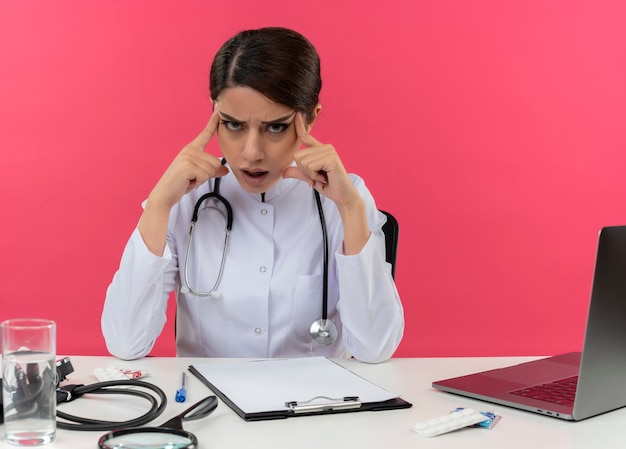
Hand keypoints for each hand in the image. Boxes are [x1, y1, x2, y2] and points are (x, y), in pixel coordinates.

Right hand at [148, 110, 228, 209]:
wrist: (164, 194)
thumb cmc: (180, 184)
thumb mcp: (199, 175)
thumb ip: (212, 170)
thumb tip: (225, 170)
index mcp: (192, 149)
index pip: (205, 134)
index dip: (213, 123)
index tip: (218, 110)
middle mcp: (189, 150)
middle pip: (216, 162)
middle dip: (208, 174)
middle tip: (193, 177)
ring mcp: (187, 157)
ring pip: (212, 169)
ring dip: (202, 179)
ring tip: (189, 179)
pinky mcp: (187, 166)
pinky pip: (205, 175)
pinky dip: (198, 182)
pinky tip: (188, 182)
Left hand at [282, 113, 369, 253]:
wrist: (343, 196)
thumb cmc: (329, 186)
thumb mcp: (310, 178)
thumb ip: (298, 173)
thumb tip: (283, 172)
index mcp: (320, 149)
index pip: (306, 136)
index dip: (300, 125)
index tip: (296, 113)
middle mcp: (325, 147)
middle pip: (298, 155)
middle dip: (304, 171)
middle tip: (318, 177)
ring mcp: (329, 151)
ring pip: (303, 162)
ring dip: (310, 175)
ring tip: (322, 177)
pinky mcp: (331, 158)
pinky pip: (310, 166)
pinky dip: (314, 176)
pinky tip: (324, 178)